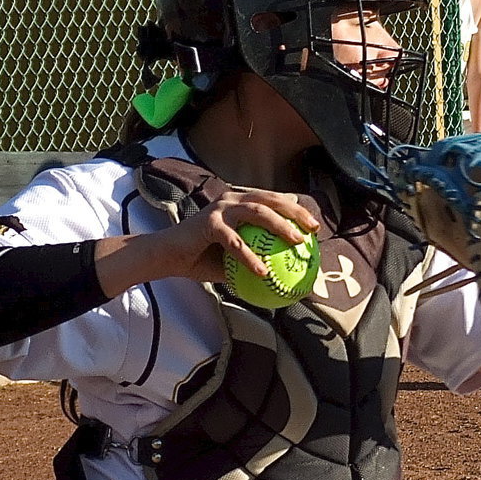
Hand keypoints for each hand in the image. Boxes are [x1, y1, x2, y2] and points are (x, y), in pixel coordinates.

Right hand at [94, 187, 319, 296]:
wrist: (166, 257)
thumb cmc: (200, 259)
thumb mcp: (233, 260)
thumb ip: (255, 261)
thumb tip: (283, 279)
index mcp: (239, 205)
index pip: (272, 201)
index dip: (295, 209)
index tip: (314, 226)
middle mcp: (231, 201)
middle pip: (270, 200)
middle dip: (295, 212)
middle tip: (313, 229)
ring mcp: (220, 210)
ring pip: (257, 212)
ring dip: (280, 226)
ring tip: (296, 242)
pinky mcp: (208, 224)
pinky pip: (235, 242)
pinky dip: (250, 257)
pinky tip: (263, 272)